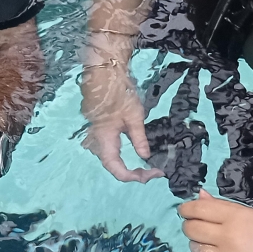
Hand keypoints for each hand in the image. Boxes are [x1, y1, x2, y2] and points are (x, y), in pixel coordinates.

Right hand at [80, 66, 157, 182]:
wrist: (104, 74)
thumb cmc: (119, 92)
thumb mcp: (134, 116)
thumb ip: (139, 139)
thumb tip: (146, 157)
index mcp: (105, 140)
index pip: (118, 170)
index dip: (136, 177)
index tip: (154, 173)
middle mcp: (98, 142)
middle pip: (115, 167)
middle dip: (135, 173)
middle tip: (155, 171)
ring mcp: (97, 137)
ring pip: (113, 160)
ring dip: (130, 166)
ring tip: (148, 167)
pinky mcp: (100, 132)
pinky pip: (111, 150)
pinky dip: (125, 156)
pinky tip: (138, 154)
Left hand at [178, 190, 252, 251]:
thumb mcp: (252, 214)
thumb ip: (223, 207)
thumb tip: (199, 196)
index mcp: (237, 216)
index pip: (199, 208)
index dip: (187, 209)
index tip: (185, 210)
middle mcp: (229, 236)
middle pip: (192, 228)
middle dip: (189, 225)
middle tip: (195, 225)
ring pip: (194, 247)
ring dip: (197, 243)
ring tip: (208, 241)